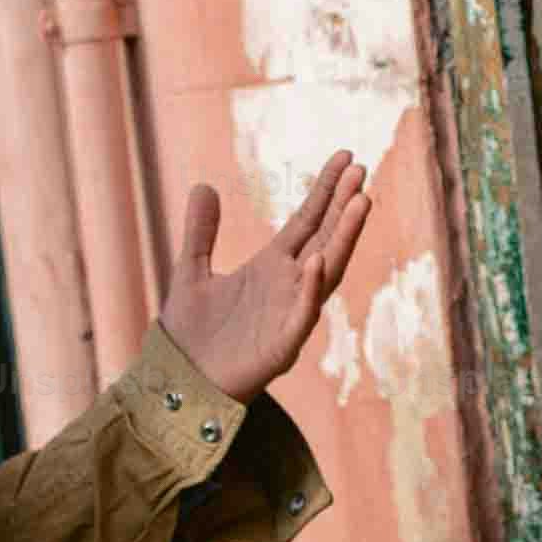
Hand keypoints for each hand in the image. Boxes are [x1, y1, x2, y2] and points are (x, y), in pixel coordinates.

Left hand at [160, 153, 372, 401]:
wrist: (180, 383)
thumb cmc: (190, 334)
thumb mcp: (190, 271)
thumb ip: (200, 232)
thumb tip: (203, 186)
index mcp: (271, 266)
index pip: (308, 220)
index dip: (326, 190)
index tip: (346, 158)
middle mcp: (288, 286)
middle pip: (325, 238)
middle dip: (343, 206)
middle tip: (361, 171)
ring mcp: (289, 314)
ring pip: (325, 272)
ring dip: (343, 238)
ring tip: (360, 203)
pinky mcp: (281, 347)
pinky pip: (302, 315)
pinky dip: (309, 289)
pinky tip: (315, 260)